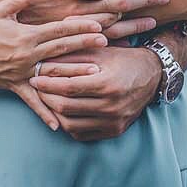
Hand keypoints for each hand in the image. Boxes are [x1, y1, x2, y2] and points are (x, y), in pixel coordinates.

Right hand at [0, 0, 107, 130]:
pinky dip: (45, 112)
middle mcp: (27, 54)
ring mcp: (22, 72)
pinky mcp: (15, 86)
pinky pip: (32, 101)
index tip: (97, 24)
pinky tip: (60, 124)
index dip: (79, 26)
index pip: (58, 29)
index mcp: (26, 35)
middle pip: (61, 49)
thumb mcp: (0, 10)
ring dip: (75, 75)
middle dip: (85, 45)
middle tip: (107, 42)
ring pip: (53, 74)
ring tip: (96, 75)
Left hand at [27, 45, 162, 140]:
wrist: (152, 75)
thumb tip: (44, 60)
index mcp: (107, 84)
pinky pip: (82, 134)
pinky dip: (68, 125)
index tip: (34, 78)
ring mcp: (113, 121)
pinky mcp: (114, 131)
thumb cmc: (123, 59)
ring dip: (55, 113)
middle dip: (46, 98)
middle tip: (37, 90)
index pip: (68, 88)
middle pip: (67, 107)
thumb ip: (73, 55)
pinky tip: (62, 113)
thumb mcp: (100, 52)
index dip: (47, 84)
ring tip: (47, 101)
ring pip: (71, 125)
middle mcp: (111, 106)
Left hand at [69, 0, 186, 29]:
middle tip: (63, 14)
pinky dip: (105, 37)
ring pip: (108, 22)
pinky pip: (119, 34)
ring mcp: (133, 18)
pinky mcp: (136, 28)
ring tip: (71, 29)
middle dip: (83, 10)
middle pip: (102, 6)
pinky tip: (91, 42)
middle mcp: (129, 2)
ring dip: (91, 25)